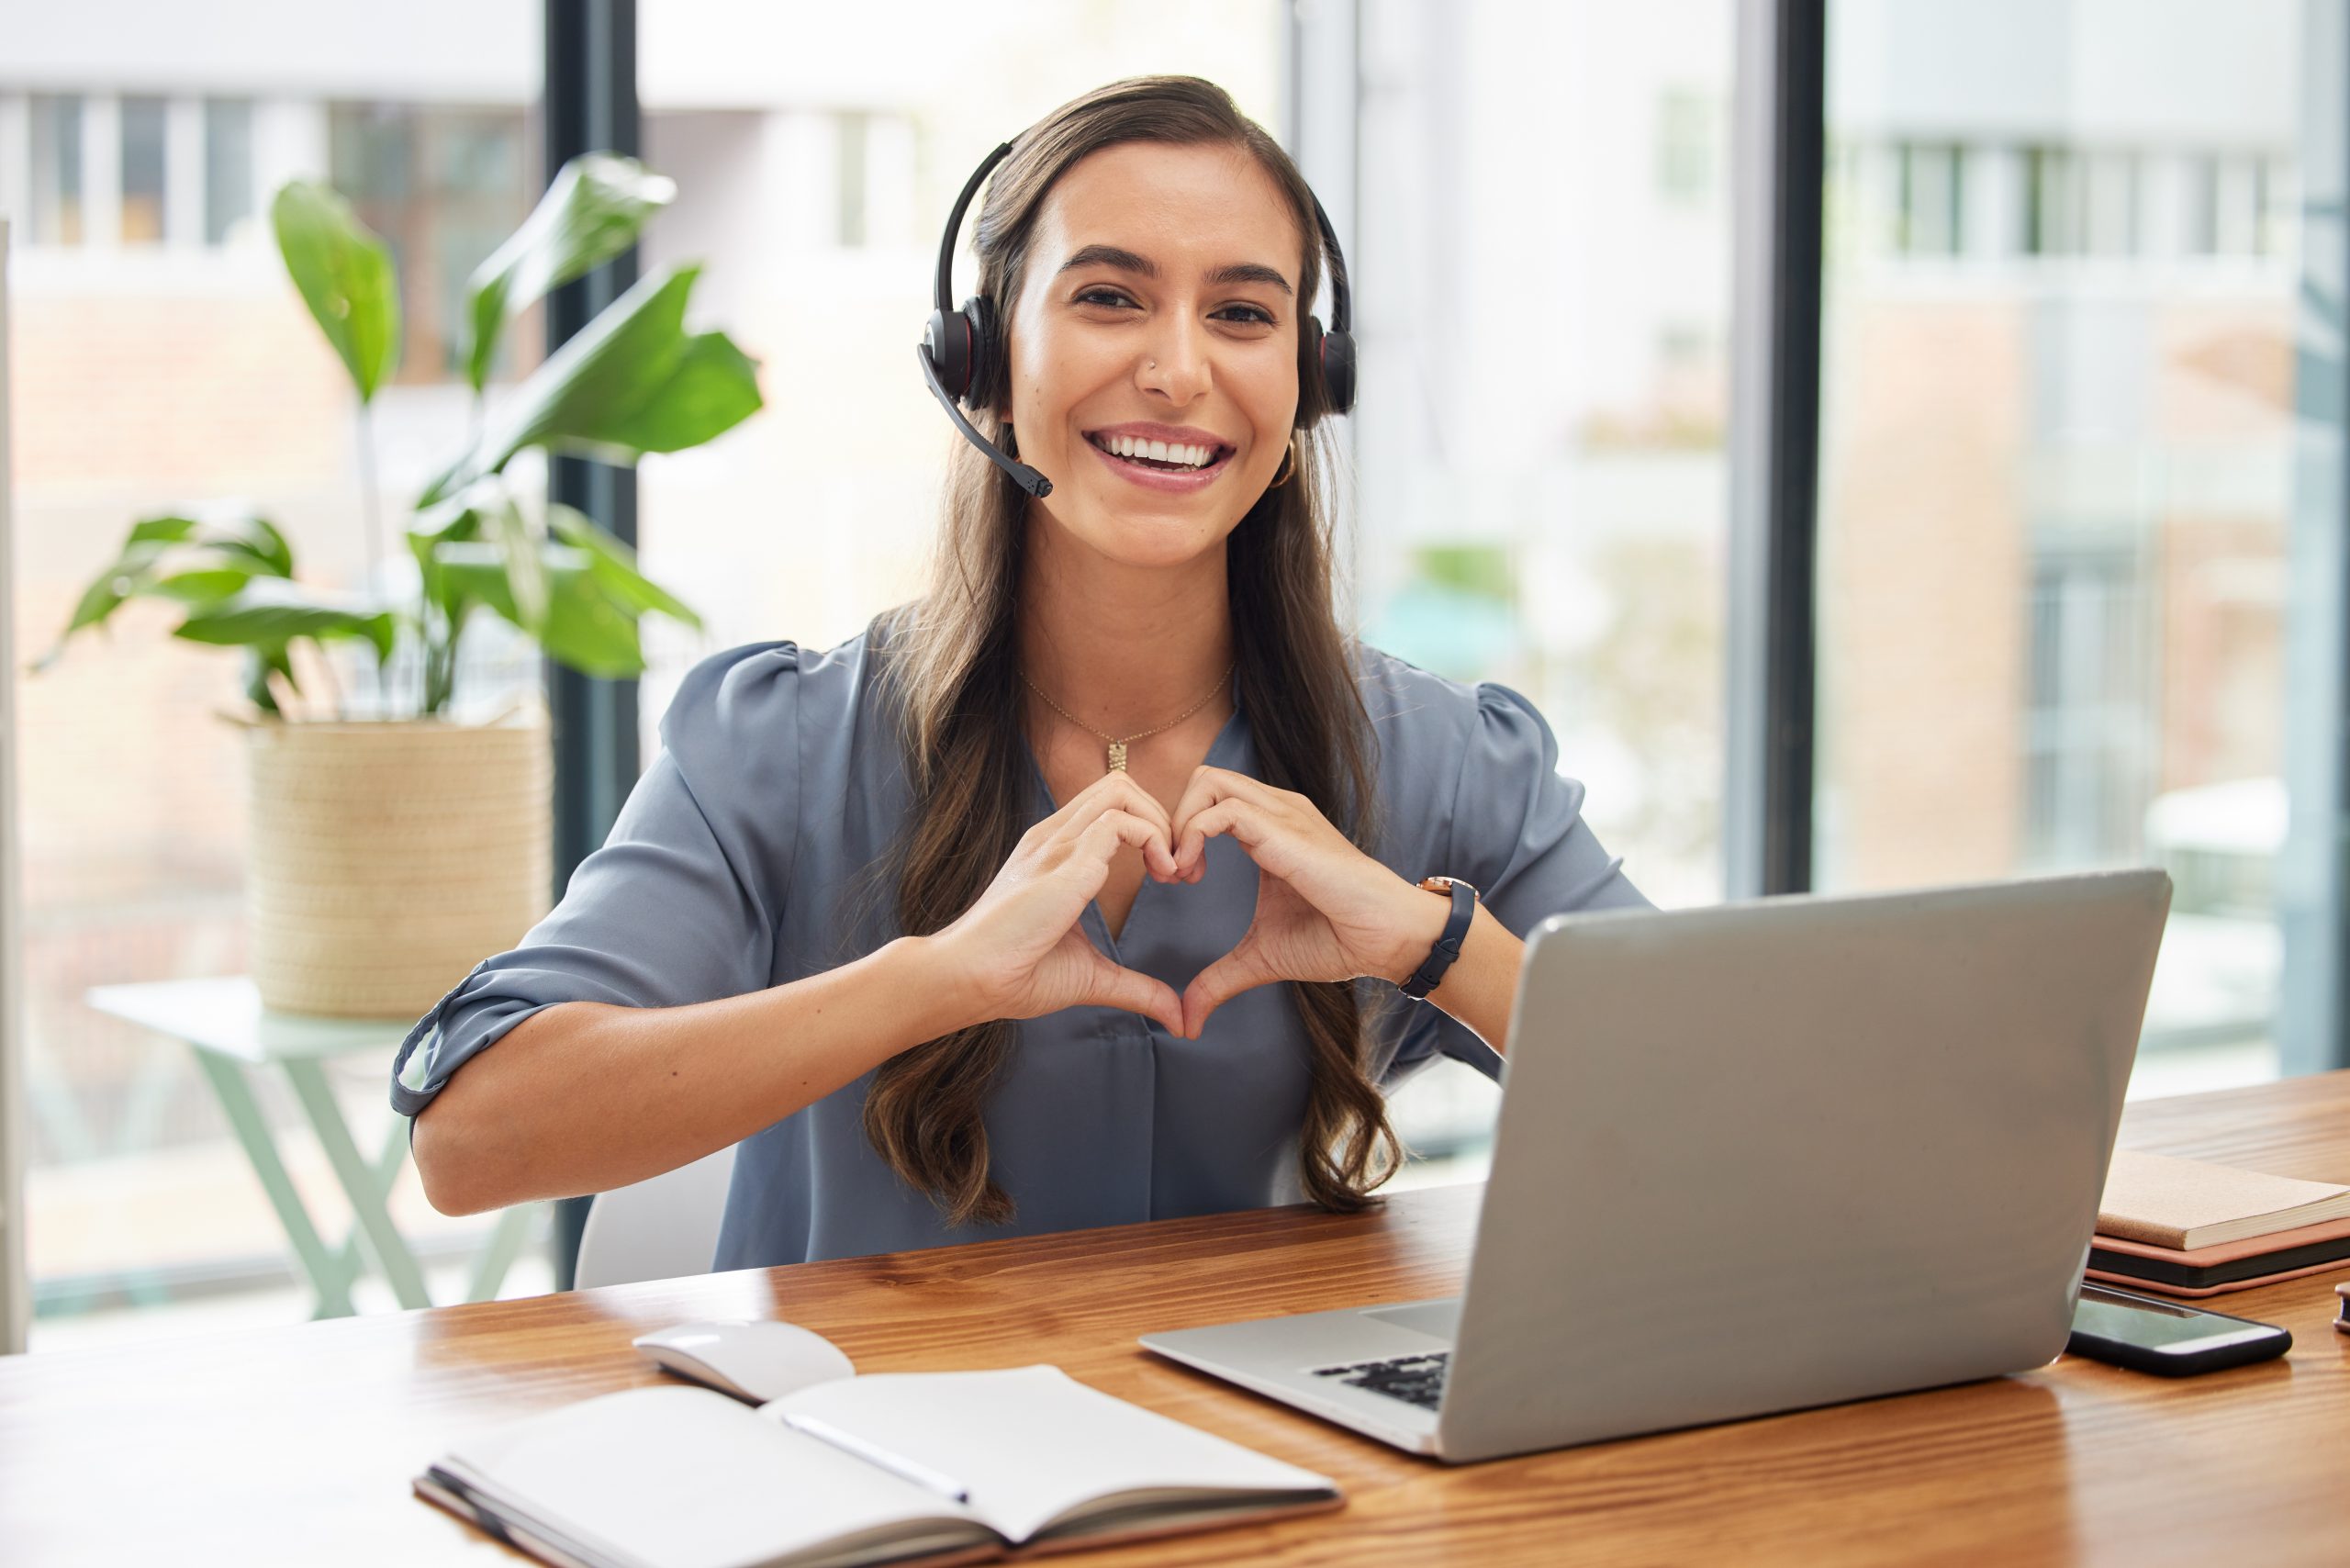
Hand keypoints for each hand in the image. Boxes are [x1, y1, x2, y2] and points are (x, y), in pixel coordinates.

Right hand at [926, 771, 1186, 1035]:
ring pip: (1121, 790)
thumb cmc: (1017, 975)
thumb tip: (1177, 1017)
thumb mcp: (1091, 976)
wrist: (969, 979)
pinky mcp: (1065, 861)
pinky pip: (1120, 821)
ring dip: (1161, 824)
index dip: (1150, 829)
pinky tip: (1161, 876)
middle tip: (1178, 869)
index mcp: (1054, 852)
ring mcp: (1057, 844)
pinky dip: (1154, 839)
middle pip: (1120, 785)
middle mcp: (1054, 837)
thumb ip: (1136, 988)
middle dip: (1163, 817)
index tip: (1169, 876)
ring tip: (1171, 870)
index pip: (1109, 805)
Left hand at [1167, 767, 1448, 1037]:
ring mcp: (1281, 815)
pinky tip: (1193, 875)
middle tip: (1171, 872)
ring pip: (1207, 782)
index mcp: (1268, 827)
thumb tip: (1186, 1021)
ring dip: (1178, 825)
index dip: (1180, 832)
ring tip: (1180, 874)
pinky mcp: (1285, 831)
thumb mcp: (1261, 958)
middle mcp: (1274, 811)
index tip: (1176, 879)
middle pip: (1202, 779)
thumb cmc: (1337, 939)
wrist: (1386, 939)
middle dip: (1170, 820)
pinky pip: (1221, 810)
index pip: (1208, 798)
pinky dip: (1191, 836)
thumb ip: (1218, 980)